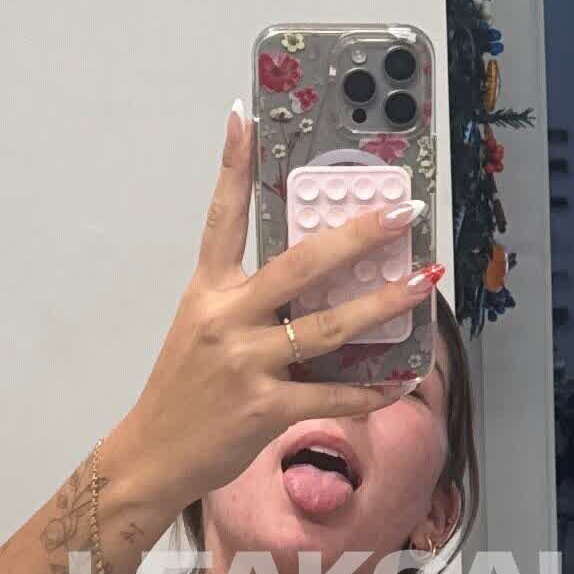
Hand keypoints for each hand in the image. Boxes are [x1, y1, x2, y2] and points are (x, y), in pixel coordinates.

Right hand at [123, 109, 437, 510]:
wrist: (152, 455)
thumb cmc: (183, 392)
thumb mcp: (201, 329)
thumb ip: (247, 302)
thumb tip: (311, 280)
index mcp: (208, 292)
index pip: (222, 218)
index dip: (232, 167)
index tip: (242, 118)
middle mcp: (227, 319)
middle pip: (300, 264)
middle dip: (357, 235)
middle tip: (400, 212)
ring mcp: (246, 364)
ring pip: (328, 326)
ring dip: (382, 304)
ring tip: (422, 284)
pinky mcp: (265, 408)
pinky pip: (331, 393)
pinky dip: (369, 390)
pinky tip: (398, 381)